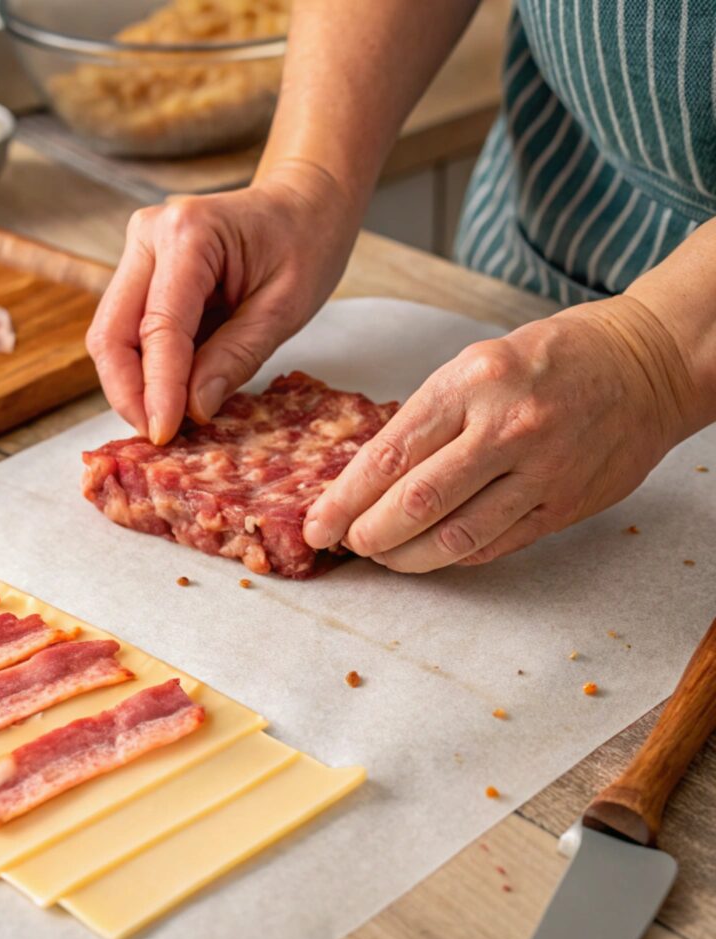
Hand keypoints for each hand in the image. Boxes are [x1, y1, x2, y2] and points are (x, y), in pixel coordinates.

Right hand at [86, 164, 357, 443]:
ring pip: (111, 337)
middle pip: (111, 333)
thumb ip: (236, 356)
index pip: (158, 327)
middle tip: (160, 436)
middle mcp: (148, 236)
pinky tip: (168, 397)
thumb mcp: (285, 307)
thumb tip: (192, 410)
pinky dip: (143, 371)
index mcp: (188, 234)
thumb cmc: (305, 243)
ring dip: (132, 386)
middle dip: (129, 393)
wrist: (304, 203)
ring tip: (168, 421)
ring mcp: (139, 253)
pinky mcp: (141, 274)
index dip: (158, 388)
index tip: (165, 434)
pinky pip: (128, 333)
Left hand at [303, 295, 702, 571]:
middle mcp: (506, 428)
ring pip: (456, 536)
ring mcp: (540, 471)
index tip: (318, 523)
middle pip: (418, 501)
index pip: (390, 454)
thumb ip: (427, 418)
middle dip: (370, 533)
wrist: (643, 364)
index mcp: (472, 383)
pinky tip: (431, 552)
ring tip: (384, 555)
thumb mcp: (475, 364)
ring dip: (407, 556)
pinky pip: (495, 545)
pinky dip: (453, 556)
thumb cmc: (547, 359)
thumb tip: (369, 475)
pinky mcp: (564, 505)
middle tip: (348, 544)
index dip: (345, 498)